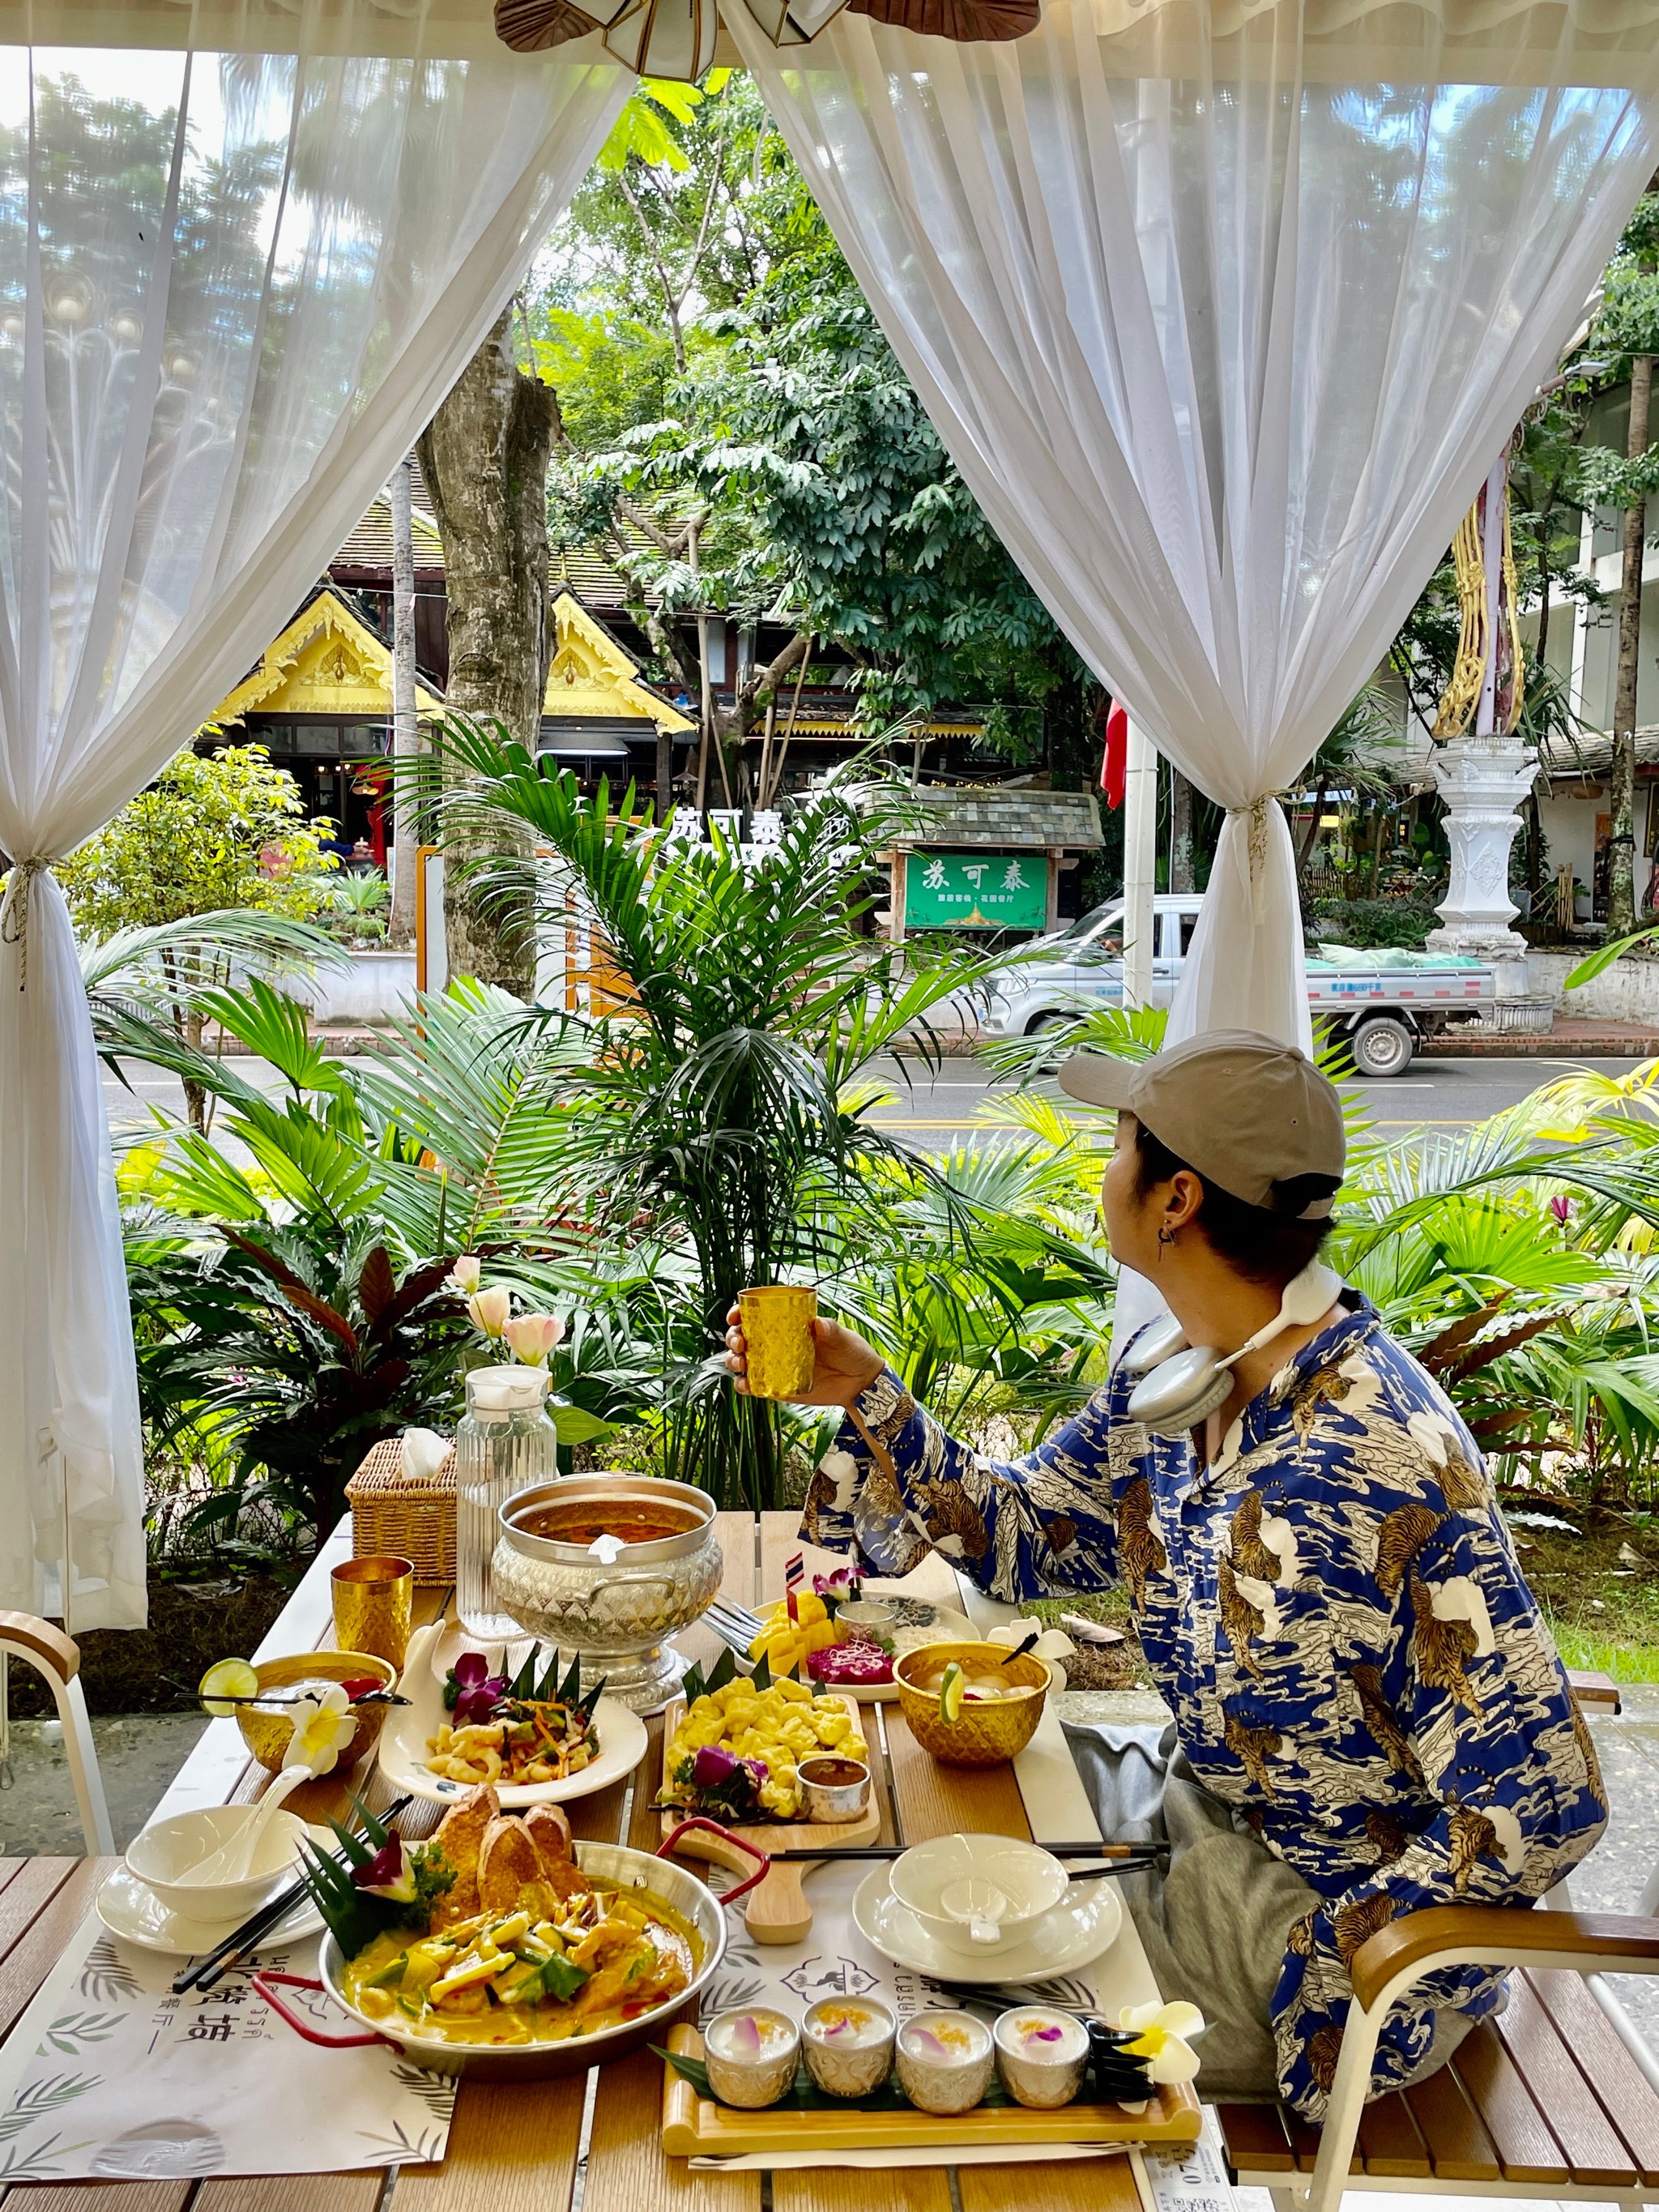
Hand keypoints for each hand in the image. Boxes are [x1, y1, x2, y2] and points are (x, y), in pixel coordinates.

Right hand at [724, 1307, 885, 1409]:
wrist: (860, 1383)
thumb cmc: (852, 1352)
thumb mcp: (844, 1338)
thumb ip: (831, 1330)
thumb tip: (818, 1323)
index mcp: (788, 1325)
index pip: (756, 1315)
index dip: (739, 1313)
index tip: (735, 1316)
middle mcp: (776, 1344)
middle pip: (742, 1338)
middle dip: (733, 1338)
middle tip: (740, 1342)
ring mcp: (774, 1366)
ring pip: (743, 1361)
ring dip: (734, 1361)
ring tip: (741, 1363)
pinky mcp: (777, 1388)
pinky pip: (754, 1386)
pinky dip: (743, 1386)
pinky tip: (745, 1384)